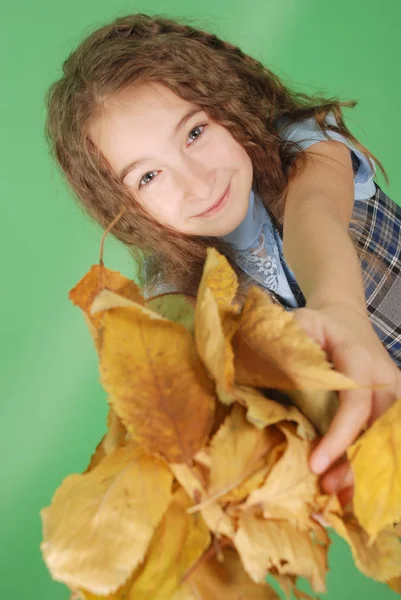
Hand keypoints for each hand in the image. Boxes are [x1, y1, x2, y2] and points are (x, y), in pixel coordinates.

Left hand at [293, 302, 400, 503]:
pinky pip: (386, 438)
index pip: (356, 402)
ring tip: (338, 495)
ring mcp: (394, 392)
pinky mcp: (393, 405)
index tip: (316, 464)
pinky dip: (371, 462)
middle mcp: (385, 378)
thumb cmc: (318, 324)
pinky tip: (354, 485)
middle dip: (355, 464)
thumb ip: (287, 346)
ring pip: (386, 438)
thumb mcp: (299, 324)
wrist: (346, 318)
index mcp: (359, 358)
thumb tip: (264, 378)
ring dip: (365, 469)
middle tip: (327, 489)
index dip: (339, 436)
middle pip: (378, 428)